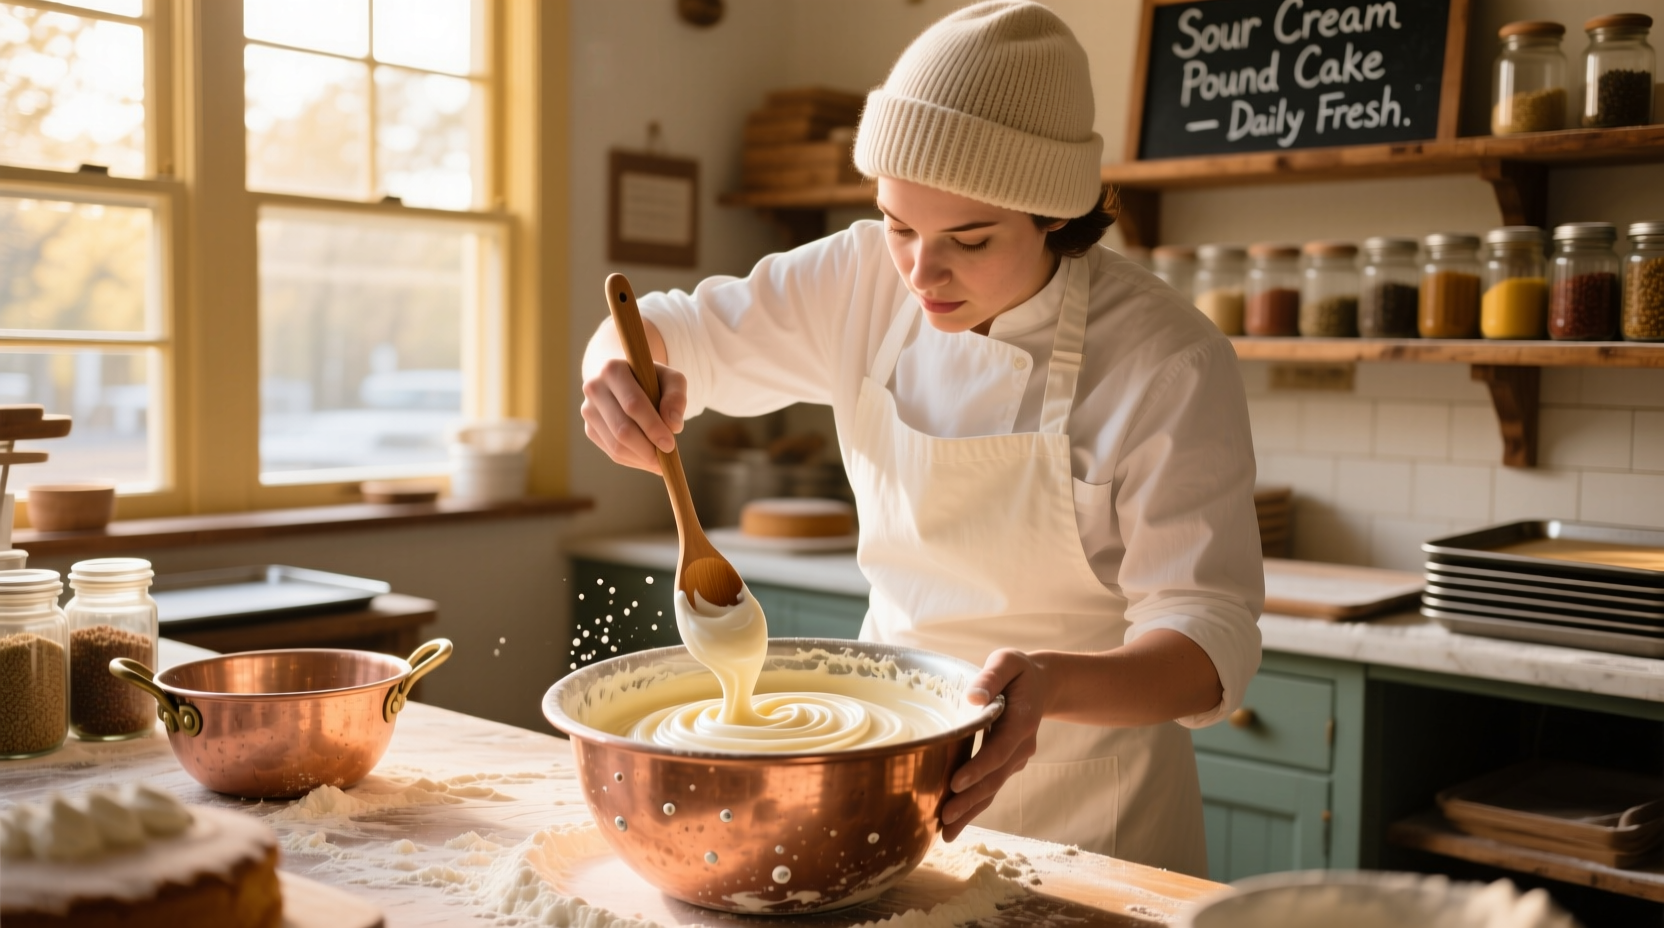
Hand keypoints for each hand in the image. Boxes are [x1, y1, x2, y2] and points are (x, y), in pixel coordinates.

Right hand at [580, 358, 686, 473]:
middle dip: (647, 448)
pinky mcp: (589, 429)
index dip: (652, 427)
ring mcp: (589, 411)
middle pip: (622, 429)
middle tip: (667, 458)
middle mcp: (594, 389)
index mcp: (613, 370)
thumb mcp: (670, 379)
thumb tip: (673, 426)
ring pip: (616, 446)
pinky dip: (633, 460)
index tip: (670, 444)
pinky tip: (648, 458)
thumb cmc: (651, 379)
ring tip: (661, 461)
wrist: (623, 379)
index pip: (633, 404)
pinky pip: (612, 453)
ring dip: (641, 458)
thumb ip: (676, 397)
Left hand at [939, 648, 1051, 841]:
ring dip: (971, 811)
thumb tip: (973, 697)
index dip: (979, 768)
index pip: (999, 749)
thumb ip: (990, 677)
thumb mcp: (1007, 662)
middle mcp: (1021, 745)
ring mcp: (1016, 758)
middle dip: (970, 800)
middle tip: (944, 819)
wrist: (1042, 684)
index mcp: (1021, 720)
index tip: (956, 783)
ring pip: (993, 788)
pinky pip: (991, 787)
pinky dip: (974, 806)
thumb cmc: (1017, 671)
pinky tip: (955, 824)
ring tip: (946, 833)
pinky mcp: (1007, 764)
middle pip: (995, 778)